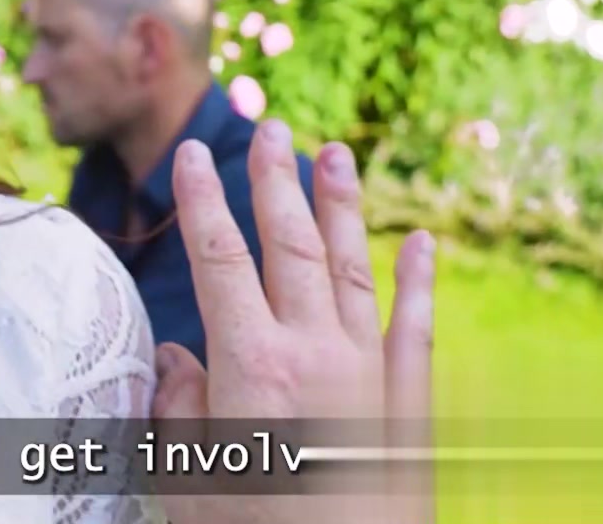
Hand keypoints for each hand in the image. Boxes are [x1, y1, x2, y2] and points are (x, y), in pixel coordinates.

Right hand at [148, 120, 435, 523]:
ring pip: (355, 268)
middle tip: (272, 126)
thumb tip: (178, 361)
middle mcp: (315, 352)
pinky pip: (416, 327)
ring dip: (343, 206)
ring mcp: (369, 373)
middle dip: (276, 180)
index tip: (190, 154)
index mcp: (251, 365)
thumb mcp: (187, 478)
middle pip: (291, 245)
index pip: (219, 258)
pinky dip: (420, 280)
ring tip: (336, 153)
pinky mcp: (410, 407)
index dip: (201, 201)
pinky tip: (424, 241)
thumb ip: (179, 408)